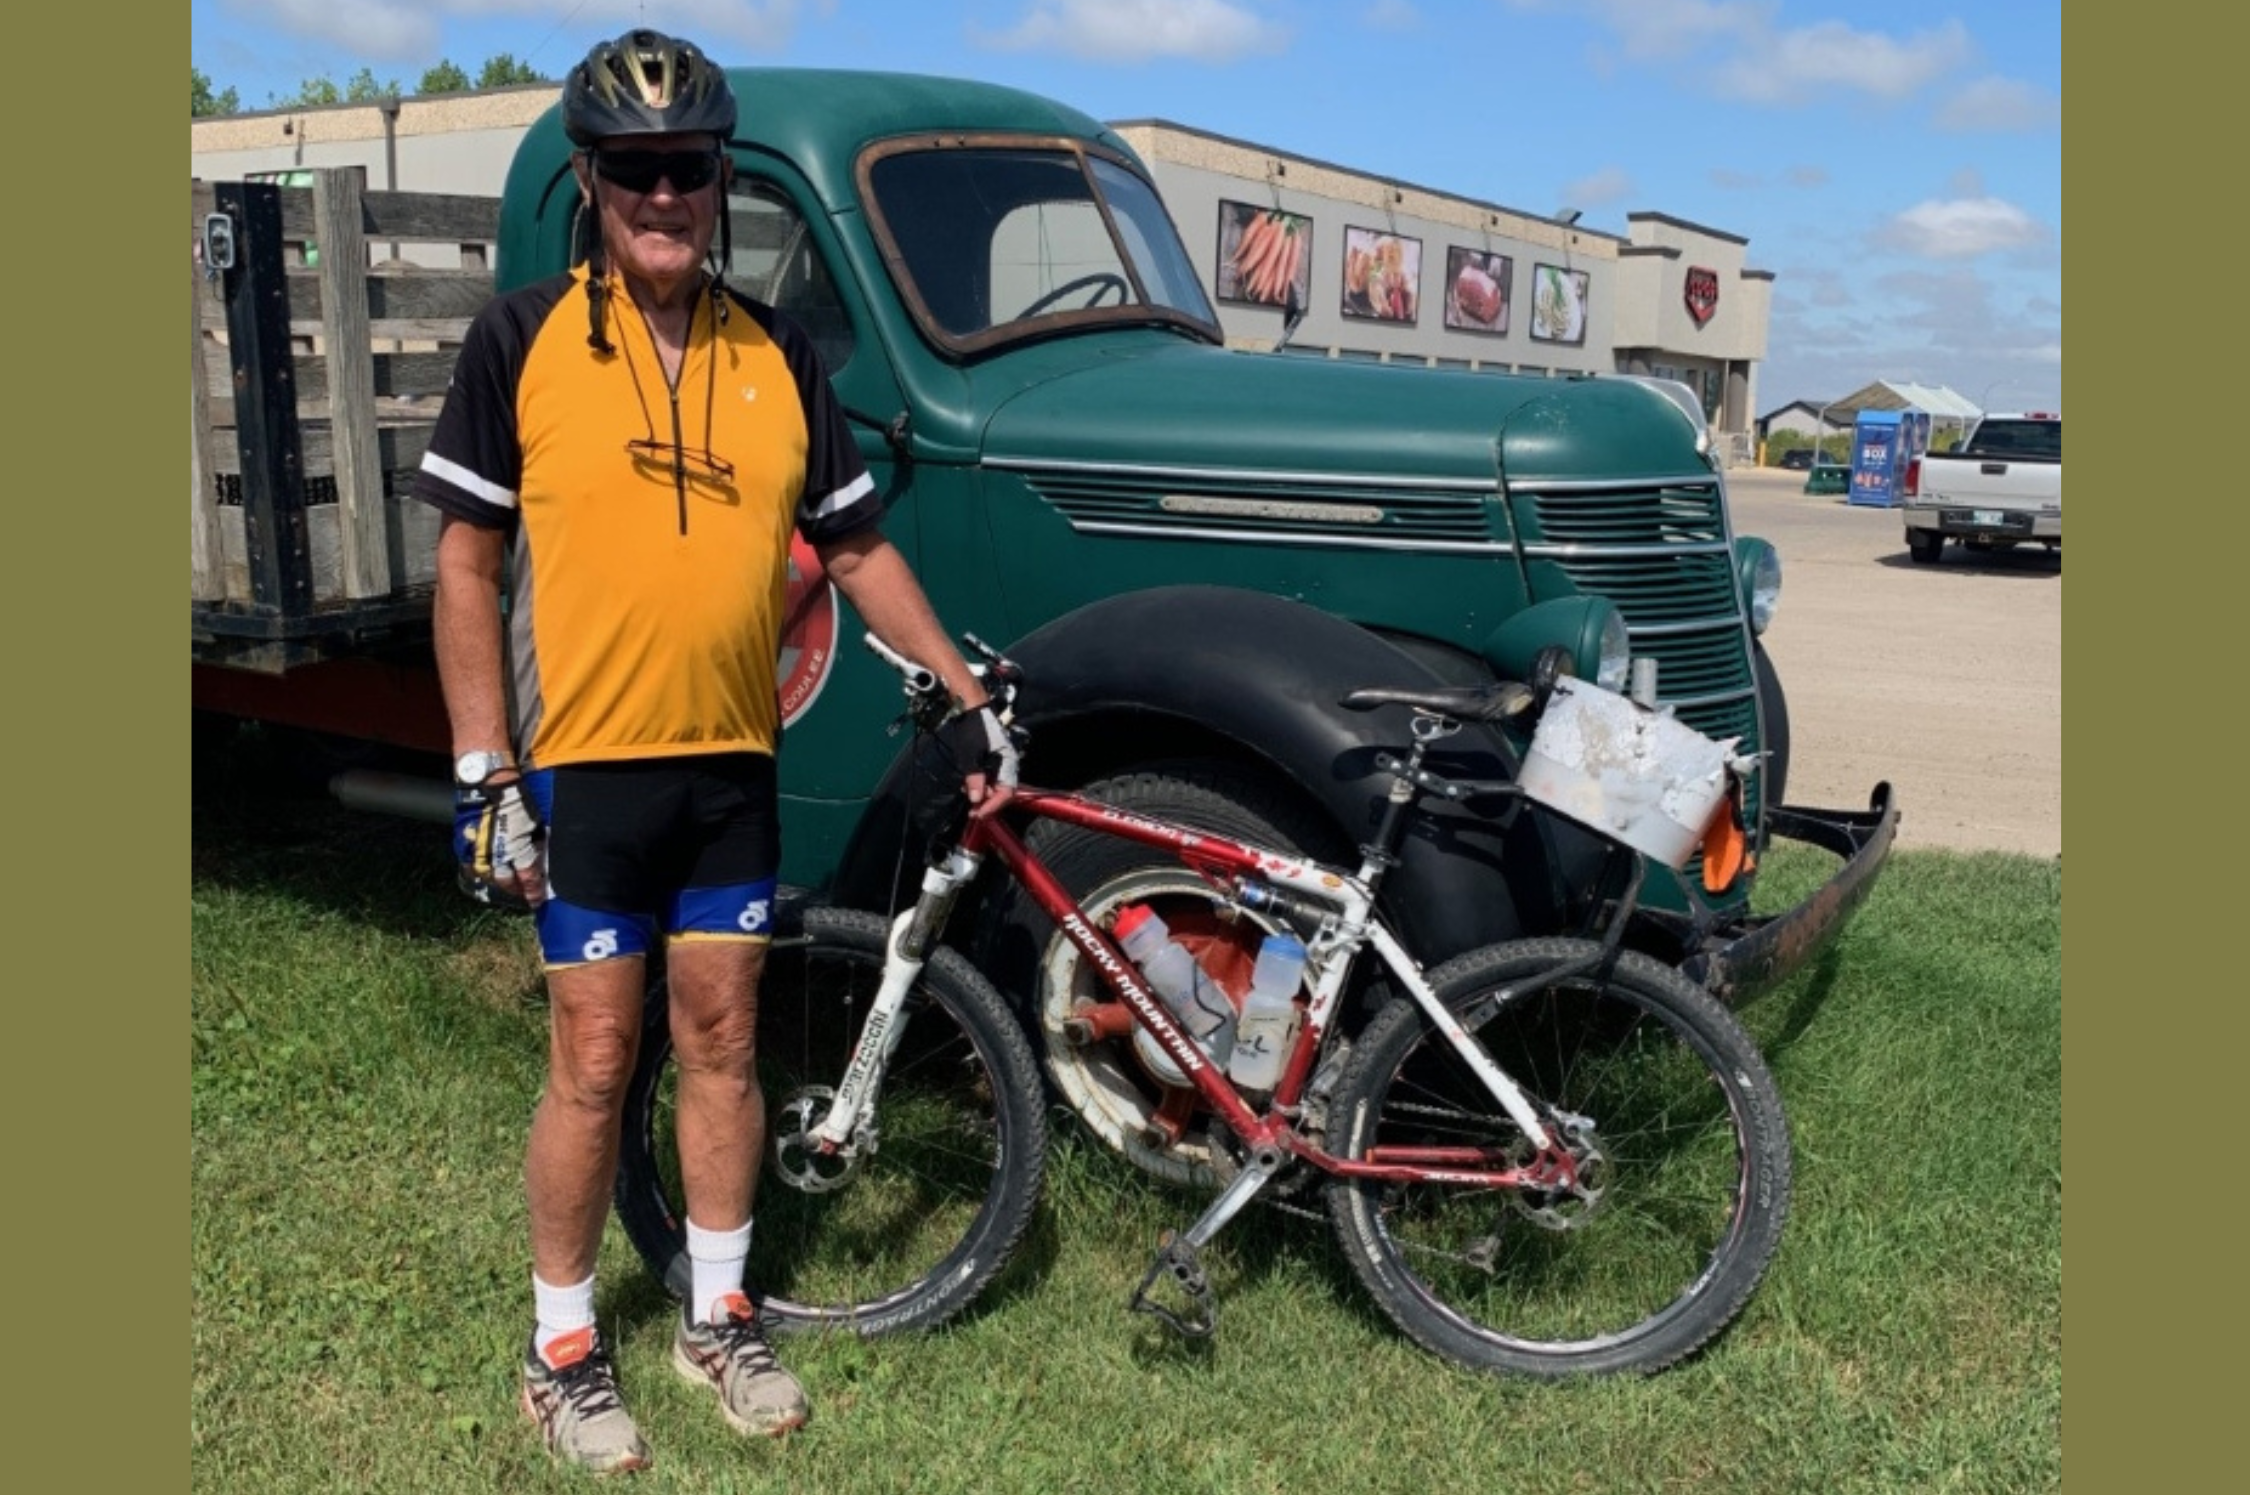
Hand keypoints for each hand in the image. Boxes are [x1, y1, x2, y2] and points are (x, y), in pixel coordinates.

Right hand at [454, 778, 547, 907]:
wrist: (488, 786)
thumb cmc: (516, 802)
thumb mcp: (534, 825)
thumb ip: (535, 845)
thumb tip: (539, 860)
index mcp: (517, 850)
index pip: (528, 879)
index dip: (534, 892)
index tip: (538, 901)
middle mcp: (497, 856)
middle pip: (507, 882)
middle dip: (517, 890)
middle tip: (525, 894)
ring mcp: (478, 853)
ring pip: (490, 877)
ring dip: (500, 883)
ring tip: (509, 885)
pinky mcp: (464, 848)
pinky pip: (473, 868)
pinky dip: (483, 873)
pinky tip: (490, 873)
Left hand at [935, 702, 1019, 818]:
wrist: (971, 708)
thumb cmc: (973, 729)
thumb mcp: (971, 755)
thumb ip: (975, 778)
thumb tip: (977, 800)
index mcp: (1009, 761)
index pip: (1007, 792)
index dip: (993, 806)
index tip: (978, 813)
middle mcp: (1009, 763)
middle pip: (1002, 792)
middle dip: (987, 803)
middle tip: (972, 811)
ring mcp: (1001, 762)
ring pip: (995, 786)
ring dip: (982, 794)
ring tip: (967, 796)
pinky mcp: (992, 760)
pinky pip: (990, 778)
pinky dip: (980, 785)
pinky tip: (967, 785)